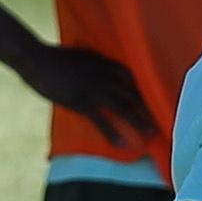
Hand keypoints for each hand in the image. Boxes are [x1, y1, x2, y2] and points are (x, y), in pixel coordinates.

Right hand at [20, 41, 154, 150]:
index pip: (132, 75)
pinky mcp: (82, 102)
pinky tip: (123, 144)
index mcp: (104, 62)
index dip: (146, 87)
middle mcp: (104, 75)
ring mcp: (94, 89)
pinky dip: (113, 133)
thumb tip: (101, 71)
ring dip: (139, 120)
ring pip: (124, 106)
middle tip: (165, 117)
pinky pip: (102, 121)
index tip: (158, 96)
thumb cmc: (55, 57)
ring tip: (152, 132)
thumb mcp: (81, 56)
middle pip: (133, 92)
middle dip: (149, 105)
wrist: (36, 58)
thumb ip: (94, 63)